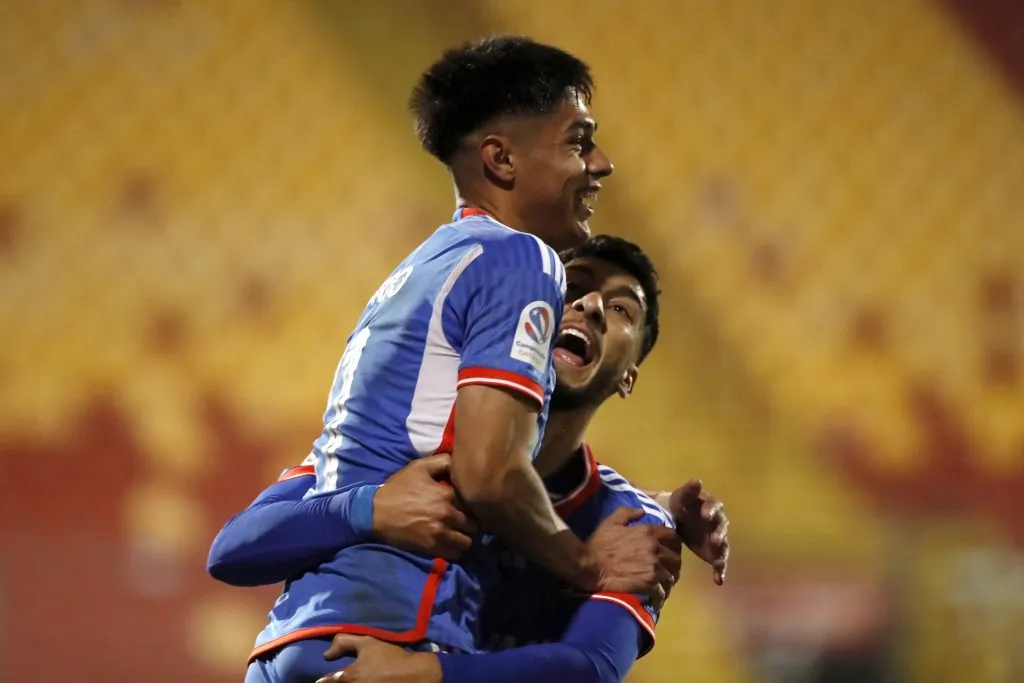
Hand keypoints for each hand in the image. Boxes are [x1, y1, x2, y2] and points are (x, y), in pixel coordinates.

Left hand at [316, 635, 440, 682]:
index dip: (324, 680)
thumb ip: (344, 643)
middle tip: (339, 678)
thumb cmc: (390, 657)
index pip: (326, 682)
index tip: (325, 678)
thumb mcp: (368, 643)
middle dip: (335, 681)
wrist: (416, 675)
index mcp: (348, 677)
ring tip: (356, 679)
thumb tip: (326, 654)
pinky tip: (364, 682)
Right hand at [373, 454, 477, 560]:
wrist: (376, 511)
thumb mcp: (419, 467)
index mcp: (447, 494)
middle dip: (471, 524)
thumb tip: (460, 462)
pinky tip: (450, 545)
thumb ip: (443, 461)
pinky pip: (454, 554)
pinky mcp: (431, 547)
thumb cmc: (398, 488)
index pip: (472, 503)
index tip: (469, 507)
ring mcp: (439, 533)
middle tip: (465, 523)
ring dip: (465, 539)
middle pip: (473, 525)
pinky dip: (455, 550)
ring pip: (466, 542)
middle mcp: (447, 514)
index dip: (472, 505)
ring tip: (459, 535)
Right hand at [586, 507, 681, 604]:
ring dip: (668, 581)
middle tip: (667, 569)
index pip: (674, 537)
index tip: (670, 550)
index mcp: (648, 532)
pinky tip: (656, 597)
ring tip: (662, 585)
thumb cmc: (599, 544)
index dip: (674, 545)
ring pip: (672, 576)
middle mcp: (656, 549)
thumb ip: (627, 513)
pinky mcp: (649, 584)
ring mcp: (654, 567)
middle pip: (676, 559)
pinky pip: (663, 591)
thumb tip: (642, 511)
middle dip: (673, 565)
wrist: (591, 567)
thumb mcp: (611, 523)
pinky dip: (660, 595)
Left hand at [667, 479, 729, 584]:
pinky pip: (720, 562)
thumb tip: (697, 480)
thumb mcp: (681, 497)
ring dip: (722, 554)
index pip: (715, 507)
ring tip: (718, 562)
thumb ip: (689, 491)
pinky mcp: (713, 553)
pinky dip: (720, 571)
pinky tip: (718, 580)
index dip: (711, 510)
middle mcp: (718, 523)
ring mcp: (717, 539)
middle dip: (719, 534)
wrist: (677, 521)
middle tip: (714, 540)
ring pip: (723, 547)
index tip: (705, 515)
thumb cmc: (681, 506)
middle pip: (722, 528)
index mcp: (711, 507)